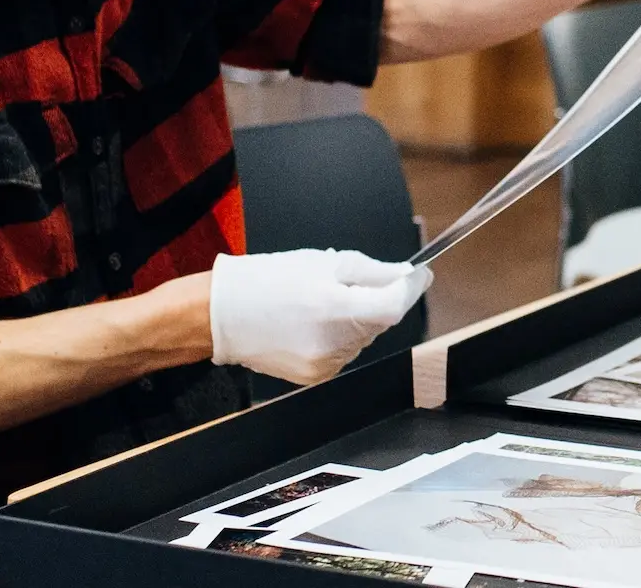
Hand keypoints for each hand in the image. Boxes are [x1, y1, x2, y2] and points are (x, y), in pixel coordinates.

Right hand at [208, 249, 431, 385]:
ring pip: (364, 337)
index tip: (419, 275)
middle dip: (379, 300)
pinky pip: (344, 352)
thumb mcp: (323, 262)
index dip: (411, 289)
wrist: (221, 315)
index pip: (395, 306)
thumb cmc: (266, 281)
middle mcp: (334, 344)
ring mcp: (326, 365)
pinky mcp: (316, 377)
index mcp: (336, 309)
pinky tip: (315, 322)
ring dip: (358, 318)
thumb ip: (371, 272)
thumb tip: (405, 276)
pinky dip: (340, 335)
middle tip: (356, 281)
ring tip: (323, 301)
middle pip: (381, 322)